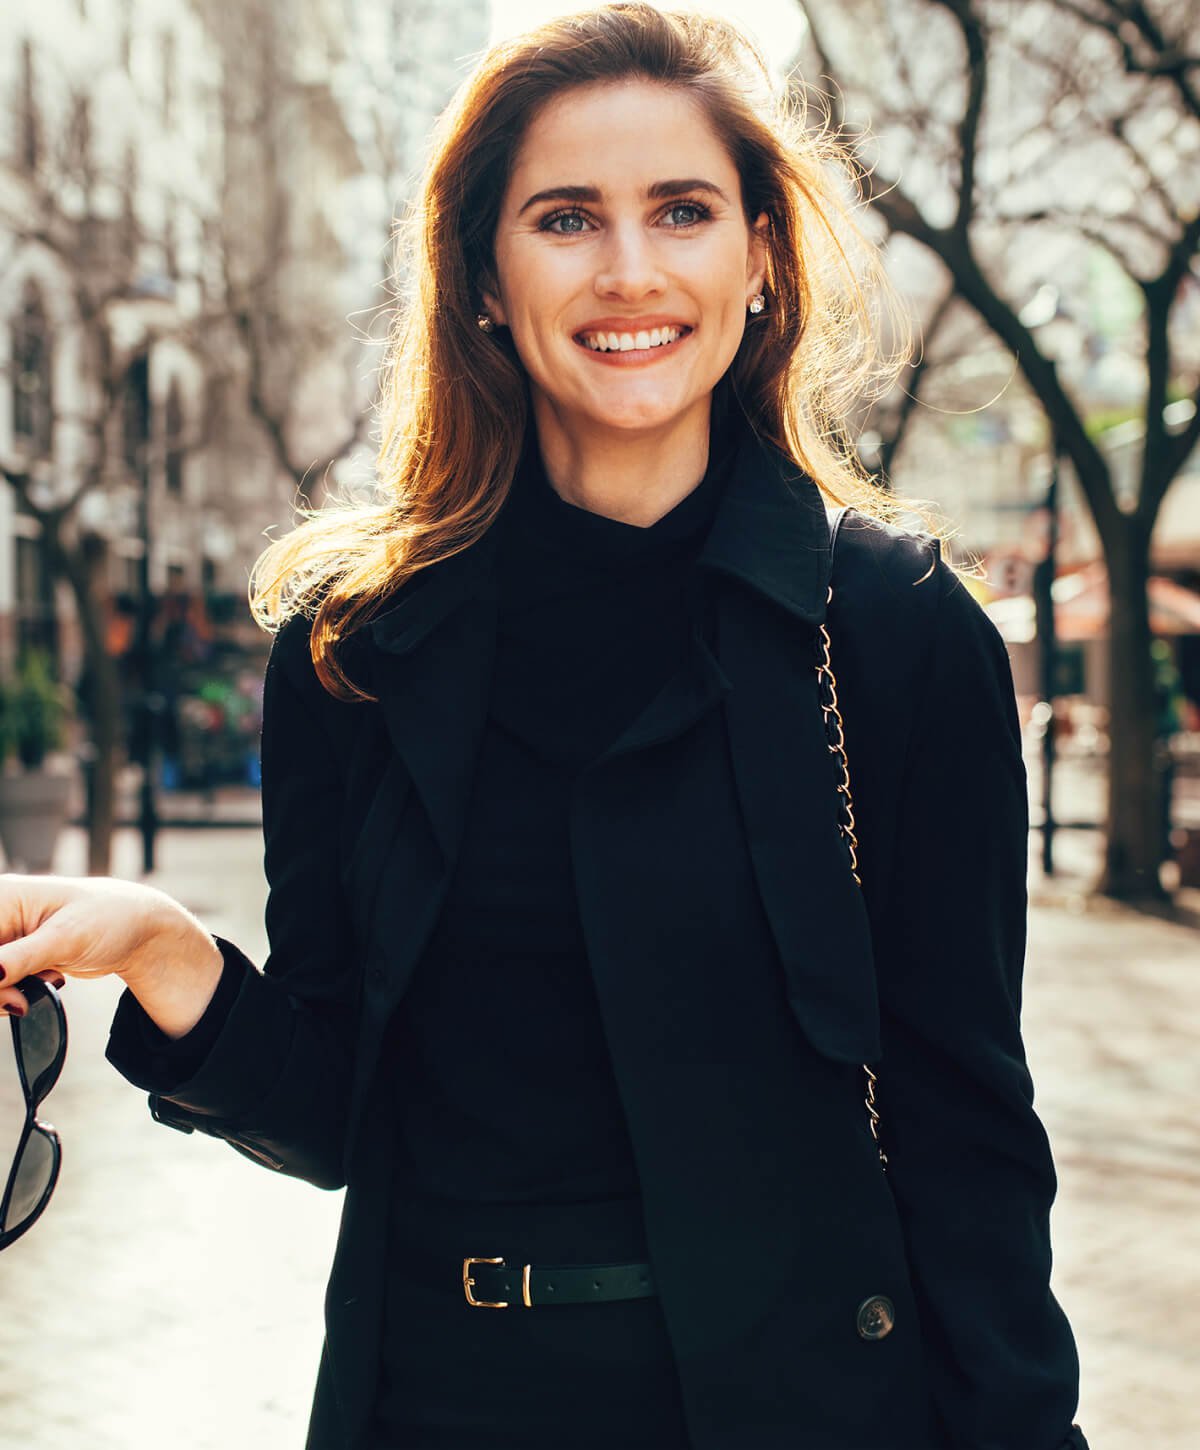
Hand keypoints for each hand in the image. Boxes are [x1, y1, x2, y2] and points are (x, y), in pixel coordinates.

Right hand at [0, 873, 221, 1031]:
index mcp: (4, 896)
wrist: (138, 931)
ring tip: (46, 979)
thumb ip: (22, 957)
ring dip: (6, 992)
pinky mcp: (14, 956)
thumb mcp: (67, 938)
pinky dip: (16, 991)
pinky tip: (47, 980)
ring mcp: (5, 937)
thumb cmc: (111, 918)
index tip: (4, 984)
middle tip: (21, 997)